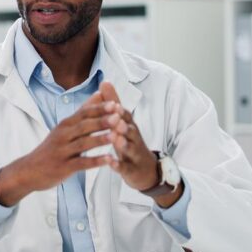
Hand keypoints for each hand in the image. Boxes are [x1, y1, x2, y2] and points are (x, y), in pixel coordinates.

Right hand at [0, 85, 116, 206]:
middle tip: (118, 116)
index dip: (99, 109)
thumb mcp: (64, 128)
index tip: (115, 103)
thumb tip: (98, 94)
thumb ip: (82, 112)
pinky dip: (95, 161)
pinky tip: (109, 160)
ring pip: (83, 144)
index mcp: (65, 125)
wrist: (30, 170)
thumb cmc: (52, 148)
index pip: (83, 113)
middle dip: (101, 121)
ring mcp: (63, 152)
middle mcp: (63, 136)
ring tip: (116, 136)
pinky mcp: (64, 167)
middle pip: (84, 126)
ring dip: (100, 140)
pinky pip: (81, 163)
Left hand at [101, 84, 182, 207]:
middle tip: (115, 118)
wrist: (147, 170)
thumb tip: (105, 82)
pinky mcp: (131, 169)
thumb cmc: (130, 142)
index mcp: (129, 126)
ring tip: (115, 138)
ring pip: (130, 147)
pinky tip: (110, 162)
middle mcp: (134, 138)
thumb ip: (114, 103)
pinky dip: (118, 165)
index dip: (118, 106)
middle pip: (130, 129)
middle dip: (123, 123)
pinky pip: (125, 167)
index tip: (110, 98)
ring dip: (123, 142)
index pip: (124, 114)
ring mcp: (134, 154)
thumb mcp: (122, 122)